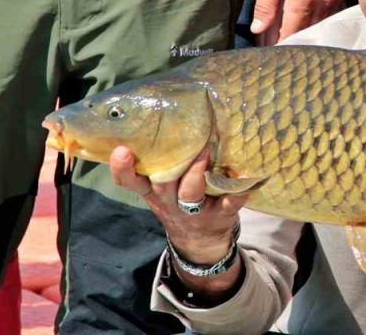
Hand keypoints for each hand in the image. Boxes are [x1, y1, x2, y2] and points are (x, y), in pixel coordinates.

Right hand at [110, 147, 249, 265]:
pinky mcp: (221, 214)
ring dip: (196, 174)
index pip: (130, 182)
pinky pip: (229, 202)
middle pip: (162, 185)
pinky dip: (238, 191)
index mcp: (153, 193)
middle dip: (166, 165)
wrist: (200, 242)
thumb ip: (155, 166)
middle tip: (177, 140)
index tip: (121, 150)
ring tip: (205, 151)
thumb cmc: (177, 203)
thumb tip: (152, 123)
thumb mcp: (159, 191)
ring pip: (190, 194)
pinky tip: (245, 176)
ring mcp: (196, 210)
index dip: (123, 169)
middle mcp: (170, 202)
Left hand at [250, 0, 345, 45]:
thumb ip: (264, 6)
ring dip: (306, 34)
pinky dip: (318, 23)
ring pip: (320, 28)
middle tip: (278, 46)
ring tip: (292, 37)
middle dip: (292, 42)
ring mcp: (334, 2)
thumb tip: (258, 30)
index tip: (271, 51)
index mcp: (301, 2)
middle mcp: (321, 6)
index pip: (291, 35)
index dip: (280, 45)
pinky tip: (309, 23)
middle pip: (306, 35)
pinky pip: (330, 18)